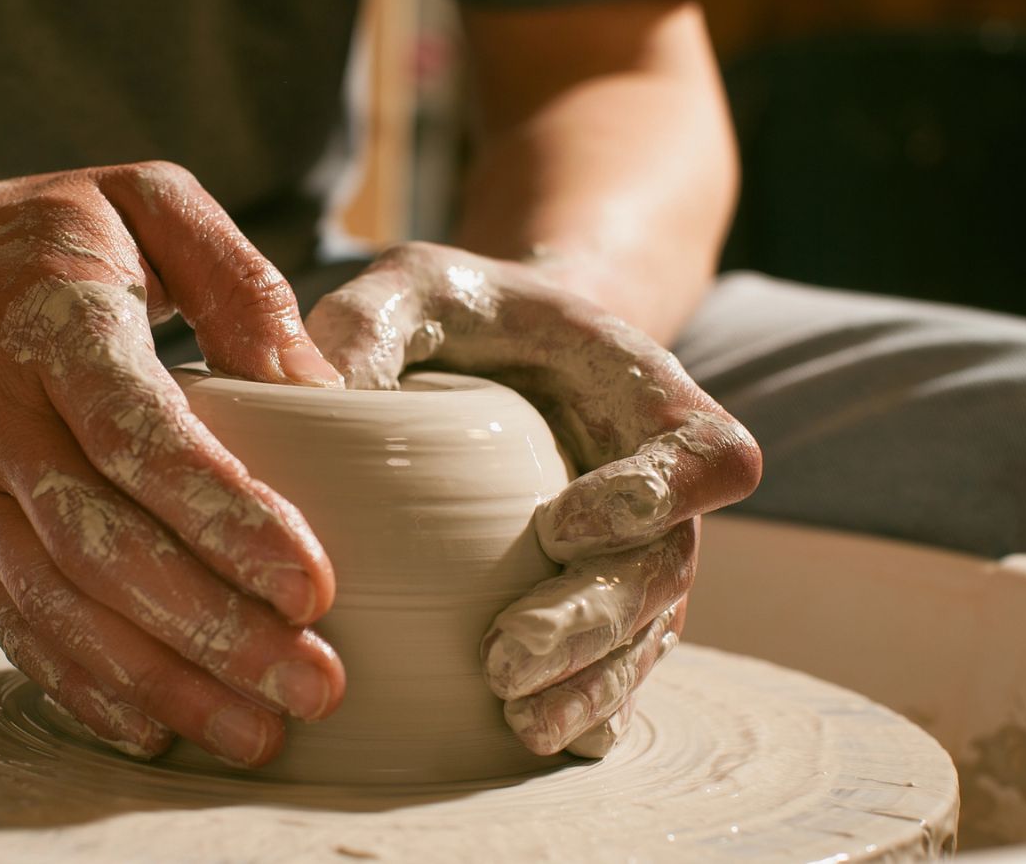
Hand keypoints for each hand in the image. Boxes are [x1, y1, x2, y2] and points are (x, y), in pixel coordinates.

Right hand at [0, 161, 347, 765]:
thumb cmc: (45, 239)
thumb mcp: (146, 203)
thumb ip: (240, 283)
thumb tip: (324, 391)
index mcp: (53, 325)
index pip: (138, 435)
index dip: (223, 515)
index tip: (312, 583)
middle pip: (102, 547)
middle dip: (212, 630)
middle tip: (314, 684)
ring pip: (59, 606)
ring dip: (160, 681)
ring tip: (258, 732)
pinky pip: (15, 625)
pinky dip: (83, 686)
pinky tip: (156, 730)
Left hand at [307, 242, 760, 756]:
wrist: (500, 351)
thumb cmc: (460, 312)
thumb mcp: (407, 286)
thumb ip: (367, 321)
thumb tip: (316, 399)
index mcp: (645, 397)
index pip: (709, 453)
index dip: (662, 496)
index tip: (561, 522)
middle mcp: (661, 491)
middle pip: (666, 572)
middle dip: (592, 623)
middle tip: (503, 659)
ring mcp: (634, 556)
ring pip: (644, 638)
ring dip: (587, 684)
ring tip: (514, 720)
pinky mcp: (596, 608)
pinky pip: (613, 670)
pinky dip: (580, 709)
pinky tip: (525, 738)